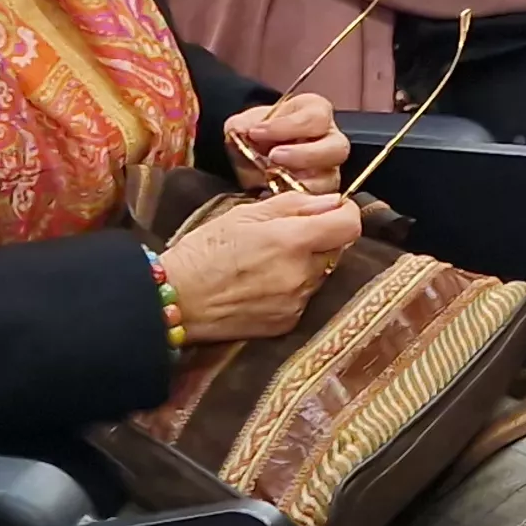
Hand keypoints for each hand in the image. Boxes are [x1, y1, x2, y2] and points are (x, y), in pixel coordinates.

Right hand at [155, 190, 364, 344]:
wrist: (175, 300)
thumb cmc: (203, 251)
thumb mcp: (243, 214)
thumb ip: (293, 205)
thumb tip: (333, 201)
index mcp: (292, 241)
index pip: (350, 224)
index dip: (344, 212)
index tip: (330, 210)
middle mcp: (302, 274)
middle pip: (336, 250)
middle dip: (320, 239)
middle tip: (287, 236)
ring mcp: (297, 303)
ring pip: (320, 275)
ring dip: (306, 265)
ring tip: (268, 262)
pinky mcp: (287, 324)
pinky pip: (304, 298)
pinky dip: (292, 289)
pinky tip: (262, 285)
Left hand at [225, 95, 347, 194]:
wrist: (251, 157)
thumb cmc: (258, 136)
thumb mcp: (246, 124)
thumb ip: (242, 125)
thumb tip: (240, 130)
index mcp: (316, 113)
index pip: (315, 117)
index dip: (286, 126)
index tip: (257, 132)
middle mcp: (331, 140)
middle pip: (336, 148)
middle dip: (303, 154)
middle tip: (274, 157)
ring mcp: (329, 169)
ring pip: (331, 178)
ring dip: (301, 181)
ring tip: (273, 180)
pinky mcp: (322, 193)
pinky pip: (318, 200)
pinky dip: (296, 199)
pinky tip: (274, 195)